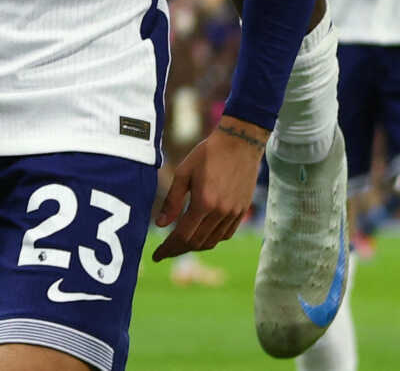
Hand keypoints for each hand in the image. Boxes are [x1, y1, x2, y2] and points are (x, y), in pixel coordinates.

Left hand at [152, 118, 264, 259]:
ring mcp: (234, 213)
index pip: (182, 236)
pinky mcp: (242, 210)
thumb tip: (159, 225)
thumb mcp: (184, 172)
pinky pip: (225, 234)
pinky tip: (202, 234)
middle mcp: (220, 212)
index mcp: (203, 202)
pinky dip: (212, 239)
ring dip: (194, 246)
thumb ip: (172, 201)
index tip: (156, 256)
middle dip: (178, 250)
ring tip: (181, 245)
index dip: (168, 249)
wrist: (240, 142)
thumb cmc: (208, 154)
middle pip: (196, 243)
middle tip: (166, 251)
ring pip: (212, 242)